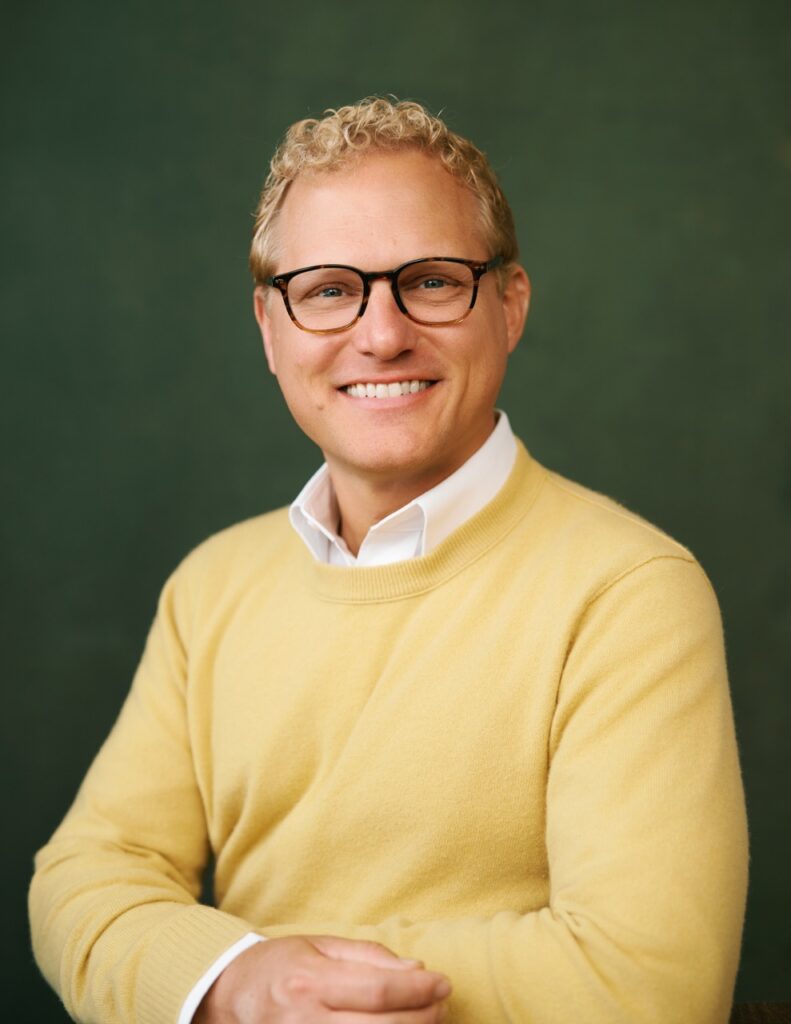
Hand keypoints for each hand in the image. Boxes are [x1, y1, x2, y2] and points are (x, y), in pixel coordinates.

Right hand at [194, 934, 451, 1022]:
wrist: (228, 996)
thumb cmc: (281, 965)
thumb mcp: (320, 946)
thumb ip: (369, 957)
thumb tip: (417, 969)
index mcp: (309, 982)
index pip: (378, 990)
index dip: (419, 990)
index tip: (443, 982)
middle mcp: (304, 1021)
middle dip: (422, 1018)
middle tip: (443, 1005)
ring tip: (429, 1022)